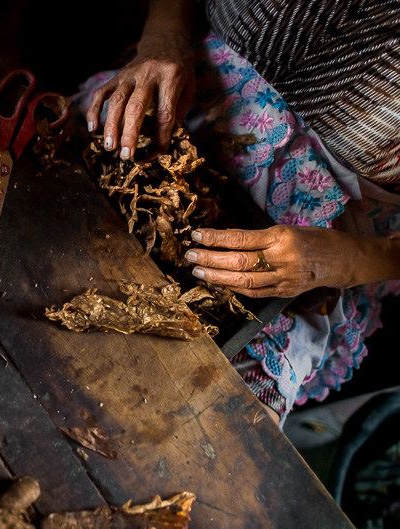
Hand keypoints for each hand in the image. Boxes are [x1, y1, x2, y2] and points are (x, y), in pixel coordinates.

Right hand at [85, 30, 194, 158]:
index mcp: (171, 76)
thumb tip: (165, 140)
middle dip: (129, 133)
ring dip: (111, 125)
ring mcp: (129, 73)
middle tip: (126, 155)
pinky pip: (101, 92)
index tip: (156, 154)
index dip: (161, 136)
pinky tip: (93, 128)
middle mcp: (148, 73)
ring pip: (116, 101)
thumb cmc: (179, 68)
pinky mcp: (117, 75)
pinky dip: (94, 110)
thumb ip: (178, 111)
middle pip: (136, 106)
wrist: (165, 39)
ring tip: (109, 147)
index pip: (165, 112)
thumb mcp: (188, 87)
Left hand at [186, 225, 368, 297]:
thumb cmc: (313, 240)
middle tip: (190, 255)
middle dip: (210, 258)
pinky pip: (253, 292)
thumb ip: (258, 237)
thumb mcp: (286, 230)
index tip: (196, 235)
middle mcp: (282, 259)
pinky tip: (218, 282)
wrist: (343, 260)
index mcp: (282, 237)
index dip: (216, 238)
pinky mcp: (284, 292)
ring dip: (217, 276)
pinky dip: (233, 288)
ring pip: (243, 280)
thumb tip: (224, 240)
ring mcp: (283, 278)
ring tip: (198, 270)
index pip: (240, 239)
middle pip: (238, 261)